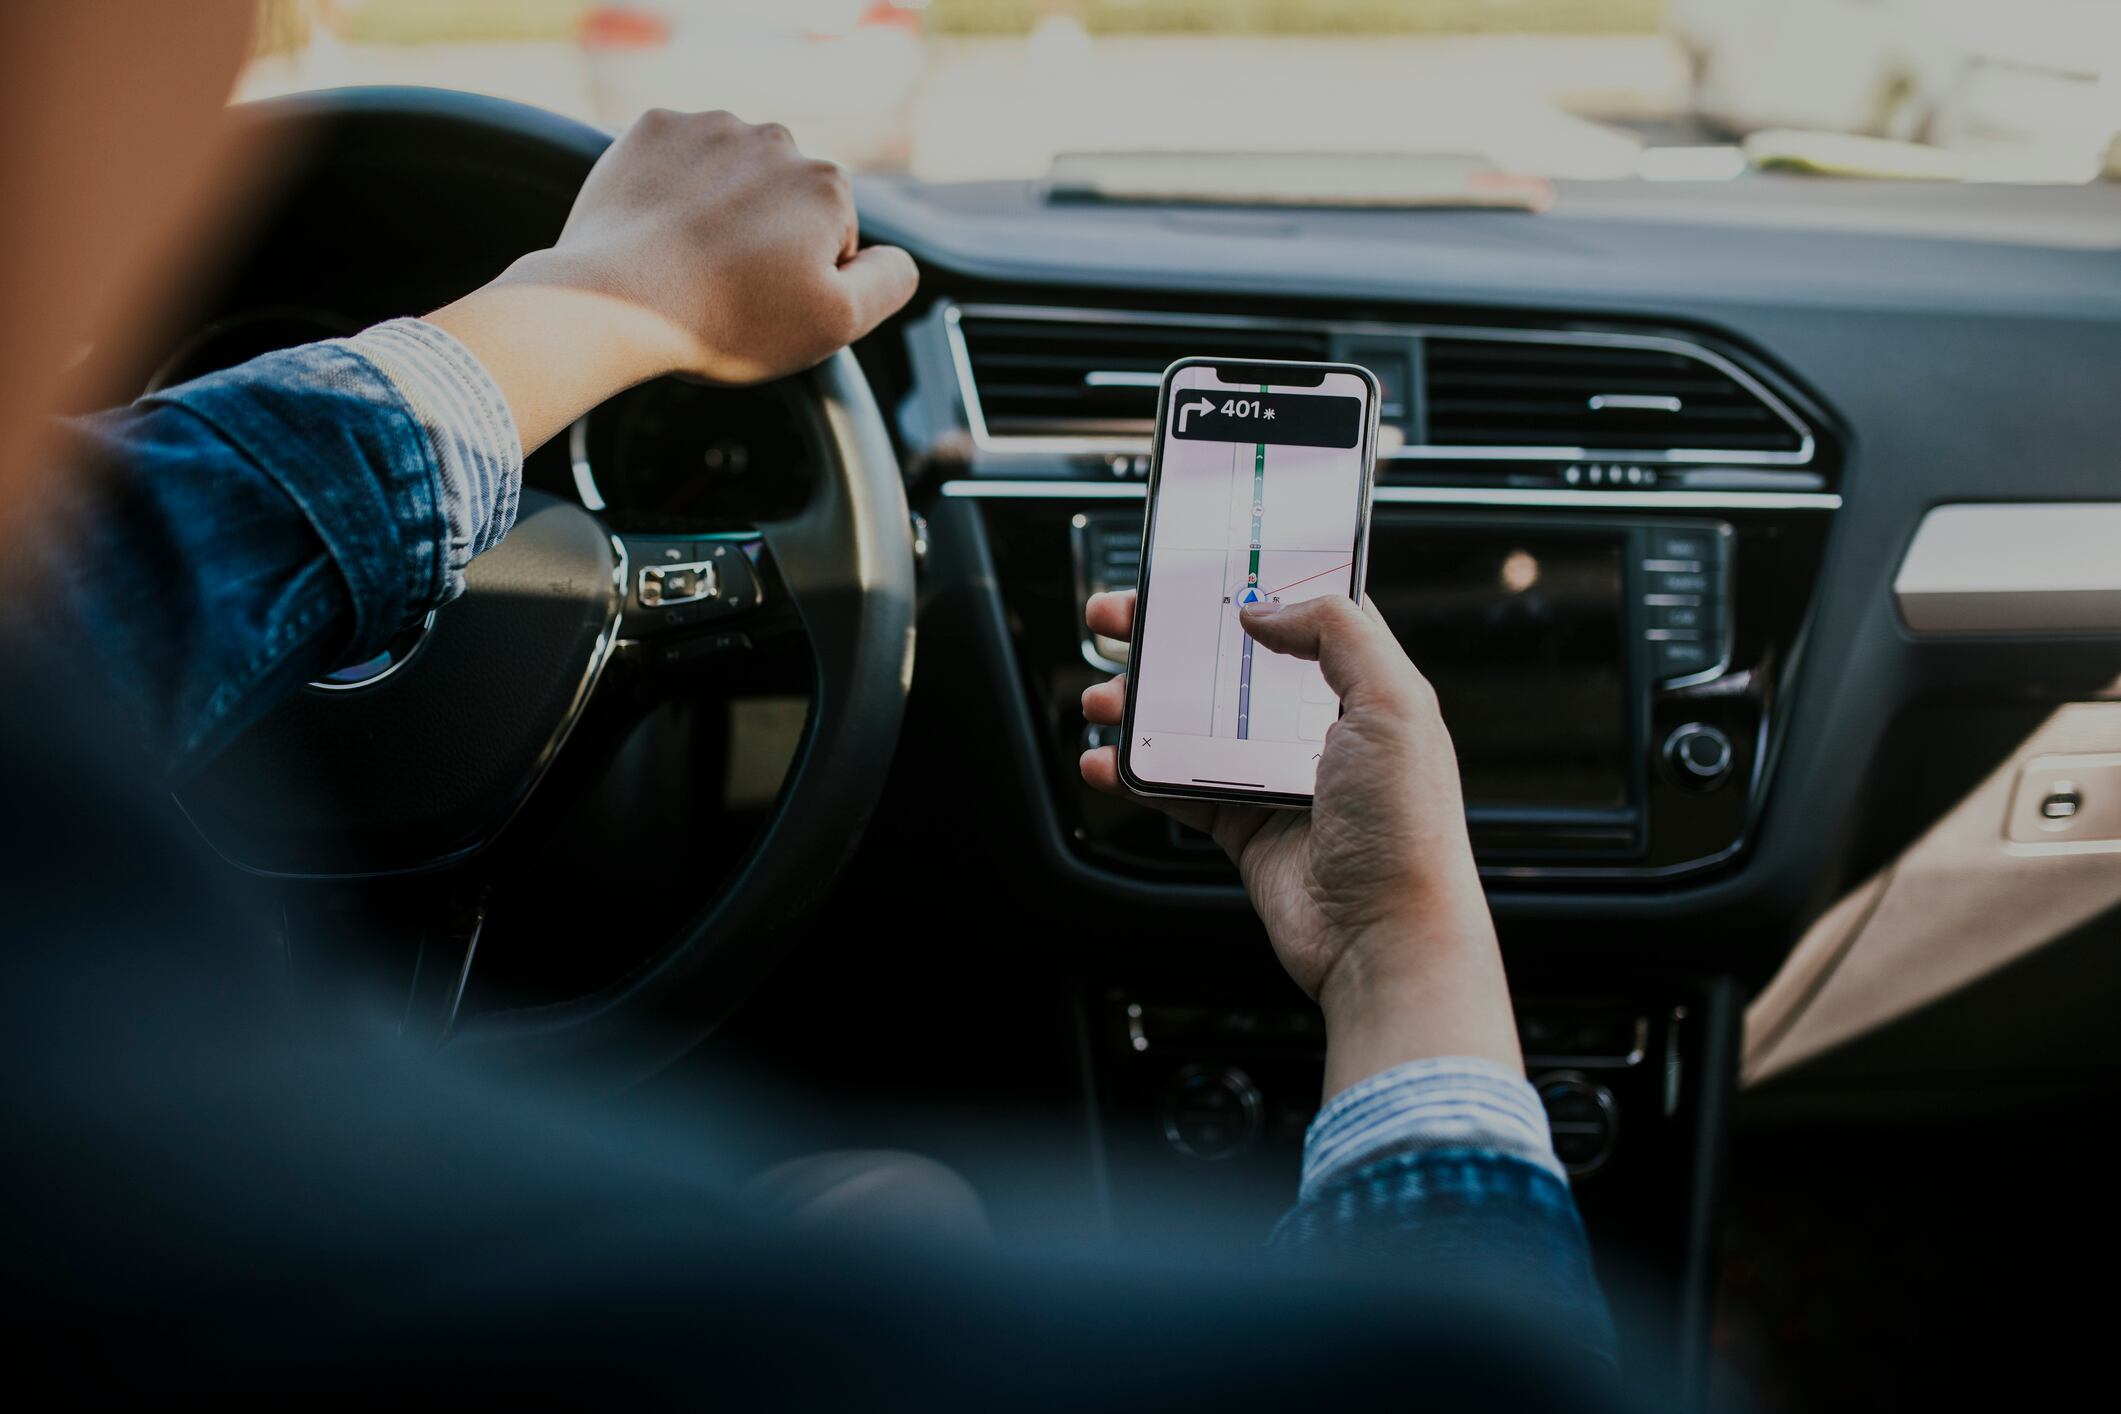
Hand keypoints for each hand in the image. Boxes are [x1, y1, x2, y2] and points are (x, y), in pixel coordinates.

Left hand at [426, 110, 917, 450]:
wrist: (616, 300)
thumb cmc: (728, 319)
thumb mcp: (837, 324)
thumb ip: (890, 282)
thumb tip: (898, 257)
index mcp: (827, 185)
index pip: (834, 239)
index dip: (806, 280)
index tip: (769, 303)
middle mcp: (776, 140)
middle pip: (785, 201)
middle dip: (767, 238)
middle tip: (730, 287)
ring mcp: (710, 128)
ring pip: (733, 176)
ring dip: (722, 211)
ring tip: (691, 262)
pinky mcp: (654, 129)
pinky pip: (680, 159)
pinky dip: (674, 190)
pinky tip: (661, 232)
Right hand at [1080, 591, 1521, 1093]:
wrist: (1384, 939)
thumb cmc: (1407, 831)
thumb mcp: (1394, 704)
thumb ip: (1338, 634)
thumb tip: (1267, 610)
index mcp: (1366, 689)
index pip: (1303, 615)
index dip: (1250, 588)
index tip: (1197, 570)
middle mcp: (1320, 729)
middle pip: (1230, 663)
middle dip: (1168, 638)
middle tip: (1118, 618)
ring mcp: (1277, 779)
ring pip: (1193, 723)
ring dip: (1140, 704)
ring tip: (1101, 697)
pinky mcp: (1244, 828)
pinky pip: (1176, 788)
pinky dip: (1134, 773)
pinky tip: (1106, 762)